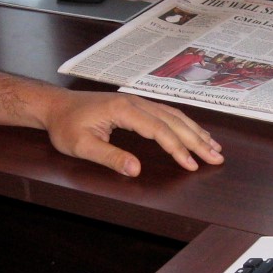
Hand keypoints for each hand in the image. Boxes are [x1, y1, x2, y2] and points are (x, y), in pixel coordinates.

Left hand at [43, 91, 223, 176]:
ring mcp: (137, 101)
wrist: (56, 106)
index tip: (191, 165)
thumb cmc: (65, 126)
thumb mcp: (81, 146)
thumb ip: (109, 157)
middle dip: (196, 140)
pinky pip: (166, 113)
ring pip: (173, 115)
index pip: (158, 129)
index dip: (176, 148)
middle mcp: (135, 102)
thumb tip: (136, 170)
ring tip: (214, 146)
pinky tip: (194, 133)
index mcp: (123, 109)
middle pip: (173, 121)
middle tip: (216, 157)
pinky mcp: (136, 105)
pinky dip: (184, 124)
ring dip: (195, 131)